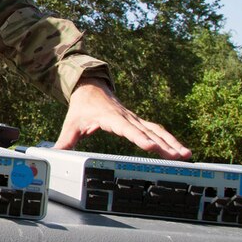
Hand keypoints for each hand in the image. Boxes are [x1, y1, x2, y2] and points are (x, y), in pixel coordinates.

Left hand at [55, 79, 191, 159]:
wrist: (90, 86)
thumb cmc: (82, 106)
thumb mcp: (71, 123)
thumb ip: (65, 140)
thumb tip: (54, 154)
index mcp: (110, 117)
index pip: (126, 128)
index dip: (138, 137)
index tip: (150, 145)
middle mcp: (126, 117)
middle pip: (148, 131)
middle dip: (164, 144)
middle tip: (179, 156)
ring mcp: (134, 118)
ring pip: (156, 130)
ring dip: (172, 142)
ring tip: (187, 155)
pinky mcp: (138, 121)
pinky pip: (156, 129)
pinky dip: (168, 138)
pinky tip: (180, 148)